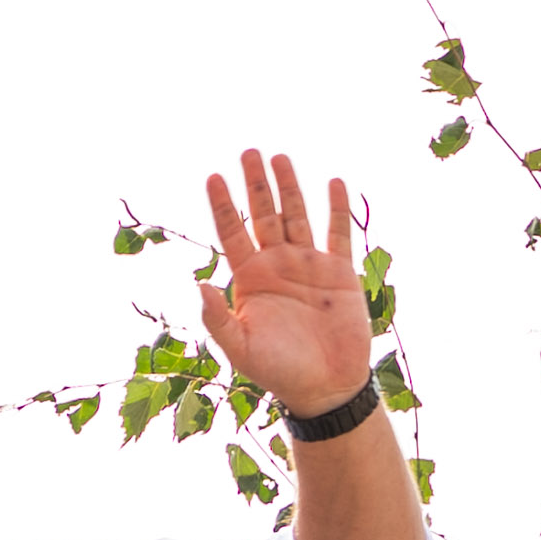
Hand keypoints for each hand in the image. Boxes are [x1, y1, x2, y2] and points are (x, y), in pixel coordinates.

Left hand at [194, 149, 377, 409]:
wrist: (325, 387)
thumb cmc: (279, 371)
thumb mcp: (241, 348)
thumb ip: (217, 319)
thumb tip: (200, 285)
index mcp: (250, 278)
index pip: (231, 232)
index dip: (222, 205)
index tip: (213, 176)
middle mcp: (277, 265)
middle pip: (263, 214)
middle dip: (255, 184)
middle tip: (248, 152)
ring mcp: (309, 266)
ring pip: (297, 216)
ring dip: (290, 187)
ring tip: (280, 157)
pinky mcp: (340, 273)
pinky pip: (339, 234)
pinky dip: (337, 209)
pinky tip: (334, 183)